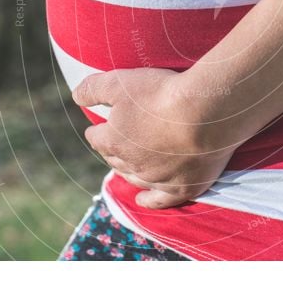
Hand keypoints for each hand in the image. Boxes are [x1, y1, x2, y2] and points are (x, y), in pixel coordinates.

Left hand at [72, 67, 237, 208]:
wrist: (207, 111)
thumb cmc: (163, 94)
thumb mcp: (120, 82)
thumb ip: (94, 89)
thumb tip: (76, 96)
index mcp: (114, 141)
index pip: (97, 138)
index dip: (97, 131)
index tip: (99, 127)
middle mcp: (132, 164)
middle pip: (115, 159)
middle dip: (113, 150)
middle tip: (117, 141)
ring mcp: (158, 178)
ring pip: (135, 178)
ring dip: (129, 170)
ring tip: (128, 164)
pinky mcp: (183, 187)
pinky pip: (161, 201)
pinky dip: (150, 201)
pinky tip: (143, 201)